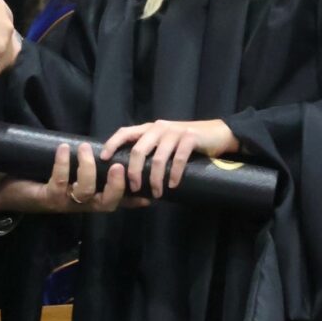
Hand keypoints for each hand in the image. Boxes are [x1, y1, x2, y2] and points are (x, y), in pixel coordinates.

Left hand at [0, 143, 151, 214]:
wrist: (6, 193)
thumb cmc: (37, 180)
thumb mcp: (64, 174)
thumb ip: (81, 167)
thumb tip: (98, 148)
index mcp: (87, 200)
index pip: (115, 201)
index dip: (132, 200)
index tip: (149, 196)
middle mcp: (79, 205)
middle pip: (106, 204)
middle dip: (115, 187)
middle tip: (118, 166)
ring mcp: (64, 203)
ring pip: (84, 192)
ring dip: (86, 169)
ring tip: (86, 148)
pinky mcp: (47, 197)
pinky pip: (59, 181)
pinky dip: (63, 163)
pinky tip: (63, 148)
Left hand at [100, 119, 238, 198]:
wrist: (217, 134)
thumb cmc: (186, 142)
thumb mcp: (164, 143)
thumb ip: (150, 150)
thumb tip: (131, 173)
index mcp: (149, 128)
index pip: (125, 132)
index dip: (112, 144)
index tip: (104, 158)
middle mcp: (159, 128)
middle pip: (138, 150)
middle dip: (134, 171)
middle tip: (134, 187)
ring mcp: (175, 132)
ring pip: (158, 158)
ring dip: (155, 178)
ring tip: (156, 192)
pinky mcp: (190, 138)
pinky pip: (178, 158)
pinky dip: (174, 174)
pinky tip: (173, 185)